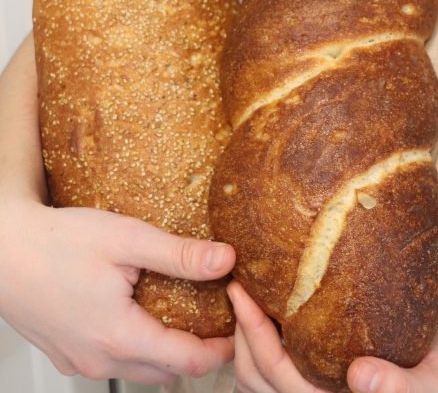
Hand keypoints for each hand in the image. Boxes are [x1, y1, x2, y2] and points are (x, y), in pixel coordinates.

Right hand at [0, 199, 234, 383]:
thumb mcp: (126, 239)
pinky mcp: (68, 356)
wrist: (2, 250)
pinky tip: (144, 314)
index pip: (188, 361)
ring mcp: (81, 362)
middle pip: (167, 372)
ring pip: (140, 371)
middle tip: (221, 318)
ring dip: (168, 352)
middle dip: (200, 352)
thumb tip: (226, 260)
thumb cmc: (57, 241)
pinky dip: (139, 348)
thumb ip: (178, 254)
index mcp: (120, 337)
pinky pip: (114, 363)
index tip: (241, 323)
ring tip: (189, 315)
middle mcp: (100, 360)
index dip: (222, 347)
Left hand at [227, 281, 437, 392]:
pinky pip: (263, 373)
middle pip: (255, 376)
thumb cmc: (431, 376)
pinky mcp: (304, 386)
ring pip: (252, 379)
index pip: (279, 375)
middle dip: (240, 329)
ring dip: (241, 339)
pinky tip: (258, 309)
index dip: (254, 335)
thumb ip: (399, 387)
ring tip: (242, 293)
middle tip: (235, 281)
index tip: (243, 291)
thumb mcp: (430, 382)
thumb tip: (360, 375)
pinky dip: (252, 344)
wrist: (434, 374)